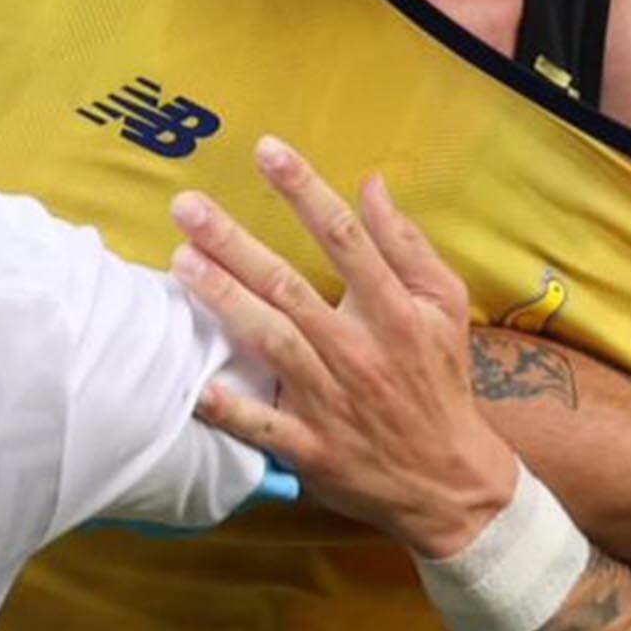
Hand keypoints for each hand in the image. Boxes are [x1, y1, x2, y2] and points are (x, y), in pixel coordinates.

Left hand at [172, 137, 519, 558]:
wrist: (449, 479)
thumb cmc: (440, 380)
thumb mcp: (445, 306)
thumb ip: (407, 245)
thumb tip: (372, 184)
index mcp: (396, 311)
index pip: (344, 238)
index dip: (304, 190)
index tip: (267, 150)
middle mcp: (360, 351)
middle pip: (290, 286)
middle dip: (235, 243)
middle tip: (187, 206)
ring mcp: (333, 401)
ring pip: (272, 343)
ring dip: (224, 303)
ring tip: (181, 263)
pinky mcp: (313, 449)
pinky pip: (265, 427)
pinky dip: (232, 409)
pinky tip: (196, 386)